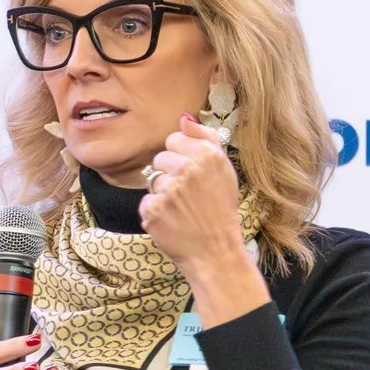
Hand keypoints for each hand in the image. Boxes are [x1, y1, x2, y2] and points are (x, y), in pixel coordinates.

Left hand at [138, 114, 270, 327]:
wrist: (215, 251)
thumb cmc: (220, 210)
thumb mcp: (223, 170)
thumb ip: (205, 138)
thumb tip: (184, 118)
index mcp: (207, 155)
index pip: (174, 139)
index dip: (182, 157)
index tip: (192, 175)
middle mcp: (188, 169)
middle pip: (161, 158)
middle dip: (170, 174)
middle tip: (188, 196)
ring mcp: (169, 190)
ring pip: (153, 180)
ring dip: (163, 194)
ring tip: (181, 211)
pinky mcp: (153, 209)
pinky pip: (146, 201)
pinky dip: (155, 213)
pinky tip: (172, 222)